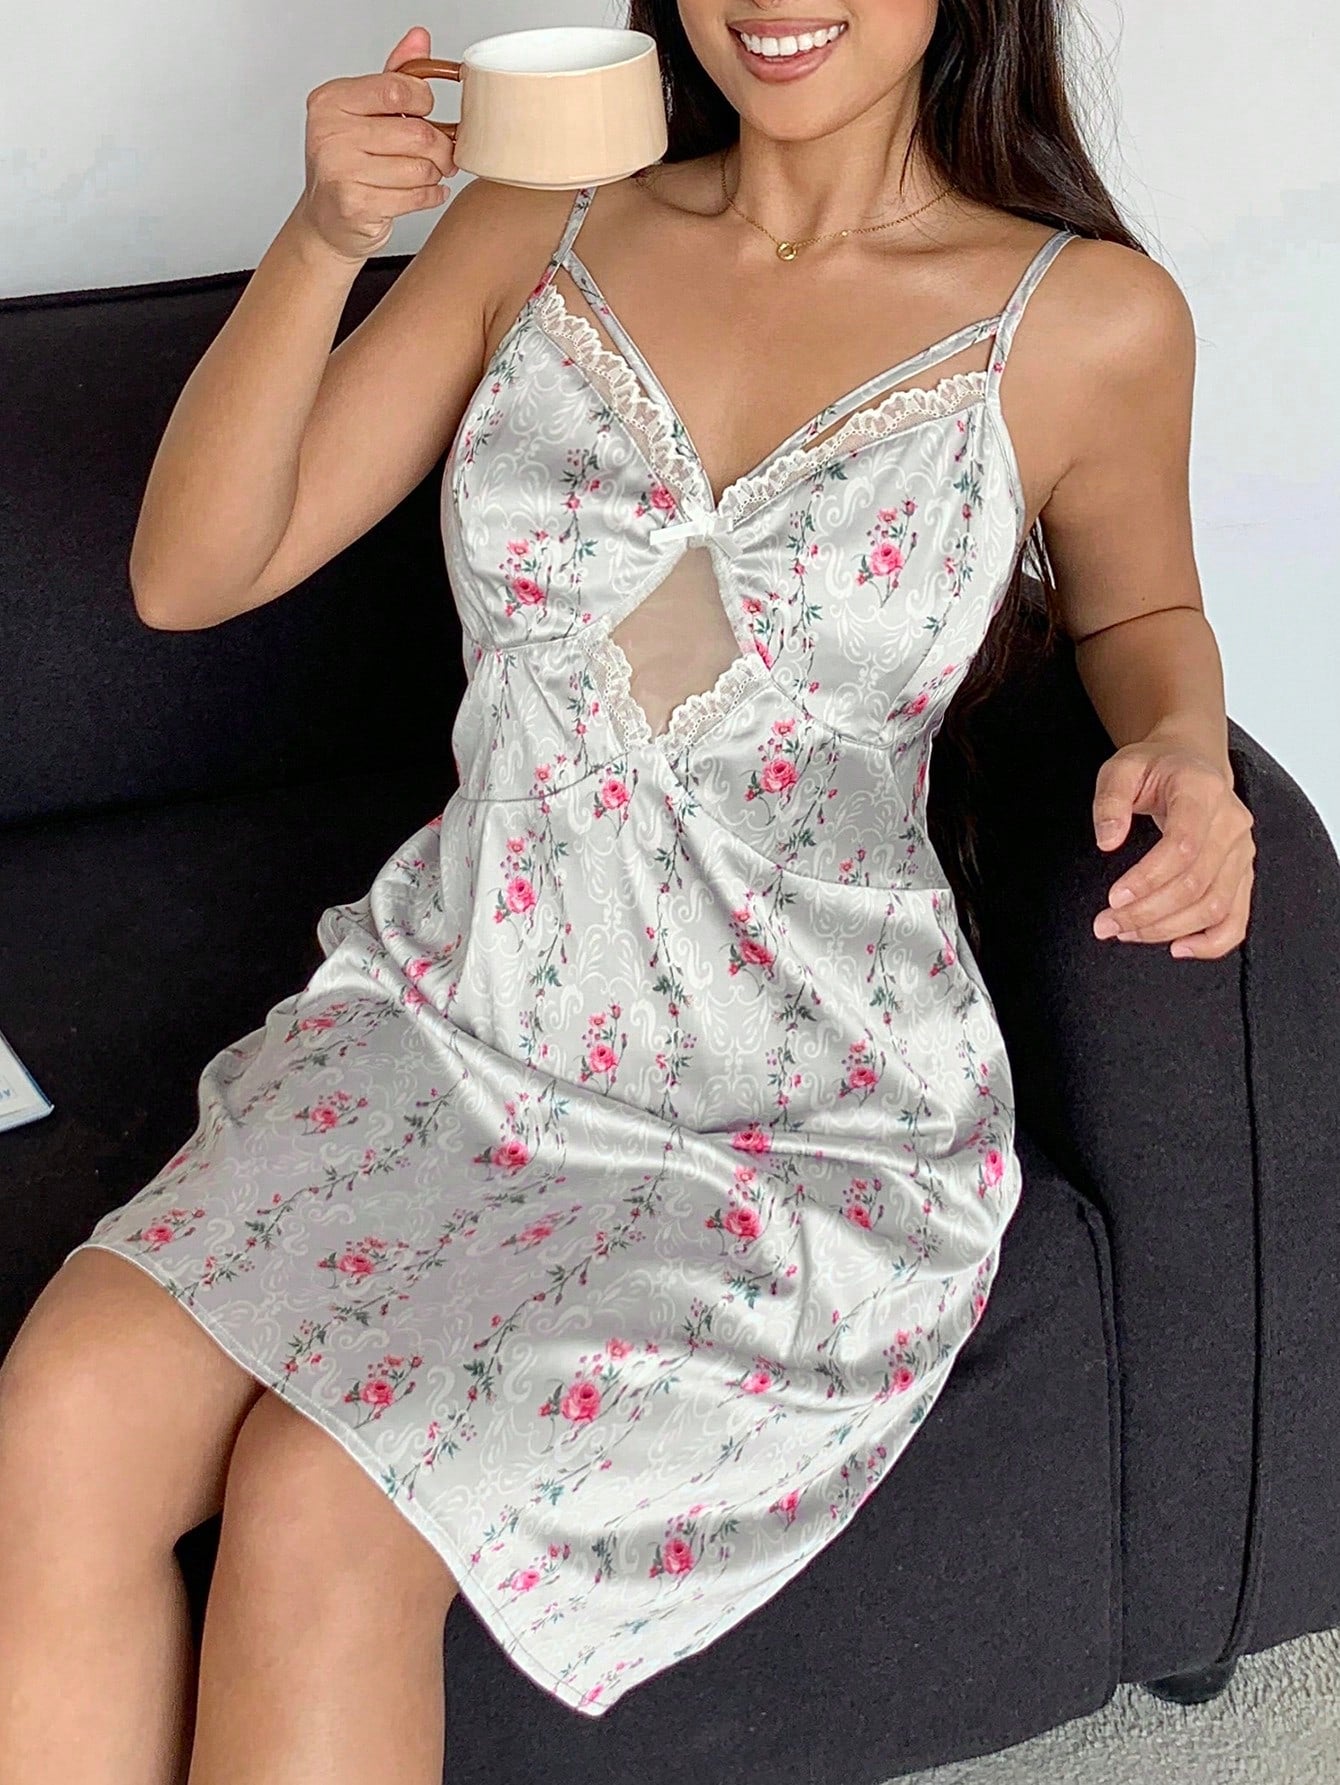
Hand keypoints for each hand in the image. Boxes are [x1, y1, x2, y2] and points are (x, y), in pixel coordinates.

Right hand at [295, 26, 458, 264]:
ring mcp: (340, 171)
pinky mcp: (356, 205)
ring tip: (429, 174)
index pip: (396, 89)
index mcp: (331, 101)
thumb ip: (392, 75)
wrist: (327, 220)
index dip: (423, 102)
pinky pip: (415, 196)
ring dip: (434, 174)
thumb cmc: (348, 164)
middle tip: (443, 153)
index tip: (426, 112)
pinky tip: (426, 192)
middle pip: (416, 133)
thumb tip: (420, 37)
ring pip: (419, 168)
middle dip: (440, 147)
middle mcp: (330, 133)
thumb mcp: (364, 112)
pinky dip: (430, 195)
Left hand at [1090, 737, 1254, 959]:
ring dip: (1168, 929)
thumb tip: (1107, 840)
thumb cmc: (1155, 767)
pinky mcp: (1242, 874)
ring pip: (1214, 906)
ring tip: (1126, 932)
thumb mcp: (1122, 769)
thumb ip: (1110, 801)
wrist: (1191, 763)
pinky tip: (1178, 948)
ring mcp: (1242, 852)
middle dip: (1147, 913)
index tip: (1114, 897)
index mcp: (1203, 793)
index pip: (1182, 846)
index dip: (1148, 878)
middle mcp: (1231, 824)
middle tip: (1106, 925)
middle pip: (1196, 883)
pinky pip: (1236, 919)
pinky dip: (1212, 942)